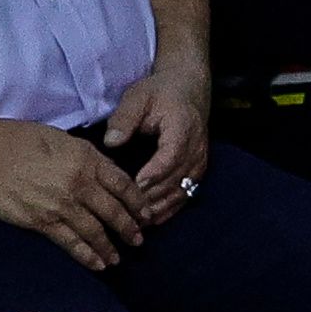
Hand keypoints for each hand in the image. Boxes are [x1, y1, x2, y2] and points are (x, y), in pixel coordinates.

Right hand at [0, 116, 154, 268]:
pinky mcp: (42, 222)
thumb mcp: (60, 138)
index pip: (123, 183)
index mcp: (86, 158)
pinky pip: (71, 243)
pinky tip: (98, 264)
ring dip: (110, 247)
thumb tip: (103, 171)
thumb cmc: (16, 139)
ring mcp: (61, 204)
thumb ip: (85, 156)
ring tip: (119, 257)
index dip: (138, 201)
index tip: (146, 213)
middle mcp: (79, 182)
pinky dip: (87, 256)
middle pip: (114, 210)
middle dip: (130, 228)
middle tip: (139, 240)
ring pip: (95, 231)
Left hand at [97, 46, 213, 215]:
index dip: (154, 174)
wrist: (188, 89)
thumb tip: (111, 142)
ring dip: (160, 208)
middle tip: (128, 212)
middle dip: (153, 197)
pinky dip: (170, 208)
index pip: (169, 157)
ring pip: (182, 191)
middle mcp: (195, 149)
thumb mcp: (138, 97)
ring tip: (137, 222)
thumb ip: (124, 119)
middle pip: (175, 180)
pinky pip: (187, 194)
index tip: (135, 185)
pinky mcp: (197, 170)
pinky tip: (153, 220)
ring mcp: (199, 162)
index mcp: (182, 129)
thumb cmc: (160, 92)